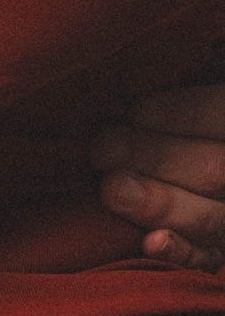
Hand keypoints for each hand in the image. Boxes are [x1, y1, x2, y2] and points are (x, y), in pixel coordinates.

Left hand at [93, 63, 224, 264]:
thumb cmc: (191, 107)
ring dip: (160, 205)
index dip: (177, 113)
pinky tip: (149, 243)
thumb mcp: (201, 74)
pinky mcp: (223, 249)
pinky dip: (182, 252)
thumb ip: (193, 64)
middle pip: (216, 170)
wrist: (191, 146)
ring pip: (213, 219)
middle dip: (155, 157)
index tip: (126, 107)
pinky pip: (211, 259)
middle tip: (102, 147)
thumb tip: (155, 56)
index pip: (222, 115)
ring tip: (111, 188)